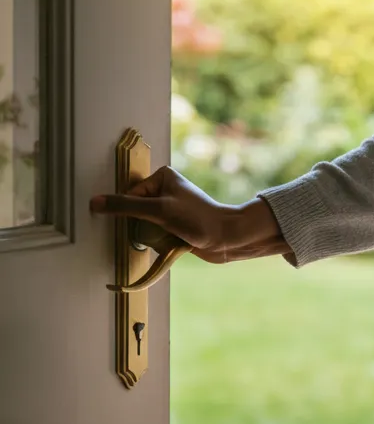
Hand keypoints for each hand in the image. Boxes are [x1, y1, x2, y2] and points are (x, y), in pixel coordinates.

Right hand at [90, 166, 289, 263]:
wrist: (228, 239)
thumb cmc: (199, 219)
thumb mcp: (159, 210)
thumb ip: (125, 206)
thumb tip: (94, 202)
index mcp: (161, 177)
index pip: (130, 196)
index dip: (134, 212)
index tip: (147, 221)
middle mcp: (165, 192)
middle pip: (135, 213)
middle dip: (144, 226)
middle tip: (161, 230)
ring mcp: (170, 211)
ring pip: (144, 227)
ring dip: (152, 237)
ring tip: (171, 237)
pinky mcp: (175, 228)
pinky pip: (155, 237)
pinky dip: (159, 244)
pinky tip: (172, 245)